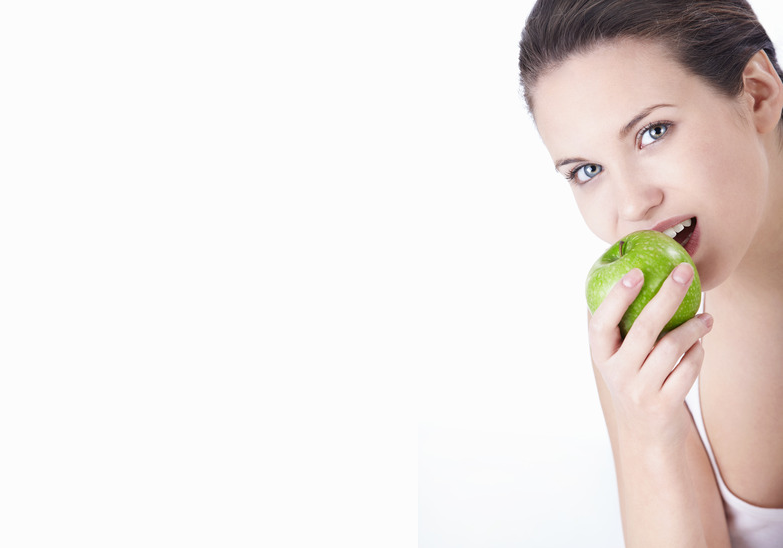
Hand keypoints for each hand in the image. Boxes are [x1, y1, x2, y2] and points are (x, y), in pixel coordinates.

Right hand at [588, 263, 712, 447]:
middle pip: (644, 328)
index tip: (637, 272)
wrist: (645, 434)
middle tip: (684, 272)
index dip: (617, 297)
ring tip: (707, 317)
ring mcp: (640, 390)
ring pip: (671, 348)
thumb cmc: (633, 380)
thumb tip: (634, 274)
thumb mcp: (617, 358)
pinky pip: (688, 369)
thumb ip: (620, 326)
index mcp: (600, 355)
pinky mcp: (664, 405)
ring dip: (694, 326)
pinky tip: (700, 346)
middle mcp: (616, 373)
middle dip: (667, 295)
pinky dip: (698, 353)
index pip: (602, 322)